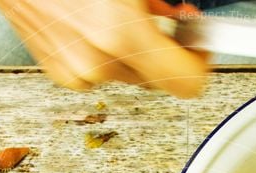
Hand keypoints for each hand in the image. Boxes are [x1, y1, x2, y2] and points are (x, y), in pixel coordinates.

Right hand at [0, 0, 208, 97]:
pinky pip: (96, 69)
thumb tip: (183, 16)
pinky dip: (104, 50)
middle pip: (157, 79)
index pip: (187, 82)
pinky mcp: (54, 67)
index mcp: (118, 34)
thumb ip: (166, 1)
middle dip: (166, 49)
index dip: (201, 61)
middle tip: (165, 17)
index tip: (201, 44)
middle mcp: (94, 60)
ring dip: (134, 48)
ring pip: (126, 73)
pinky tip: (97, 19)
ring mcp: (71, 68)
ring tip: (122, 11)